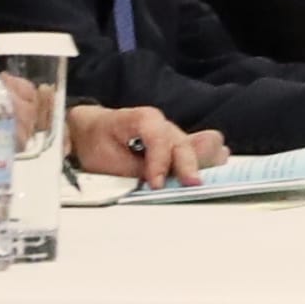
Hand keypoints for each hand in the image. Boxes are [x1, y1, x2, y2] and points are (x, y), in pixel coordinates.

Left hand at [69, 103, 222, 185]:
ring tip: (205, 179)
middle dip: (188, 165)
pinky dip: (206, 163)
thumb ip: (134, 171)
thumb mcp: (106, 159)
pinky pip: (202, 152)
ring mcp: (175, 136)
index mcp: (144, 119)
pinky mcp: (180, 149)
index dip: (159, 162)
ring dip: (201, 164)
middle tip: (191, 184)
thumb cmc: (99, 141)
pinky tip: (211, 172)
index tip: (156, 184)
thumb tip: (157, 183)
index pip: (159, 139)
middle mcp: (165, 125)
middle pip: (184, 144)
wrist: (93, 132)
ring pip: (198, 147)